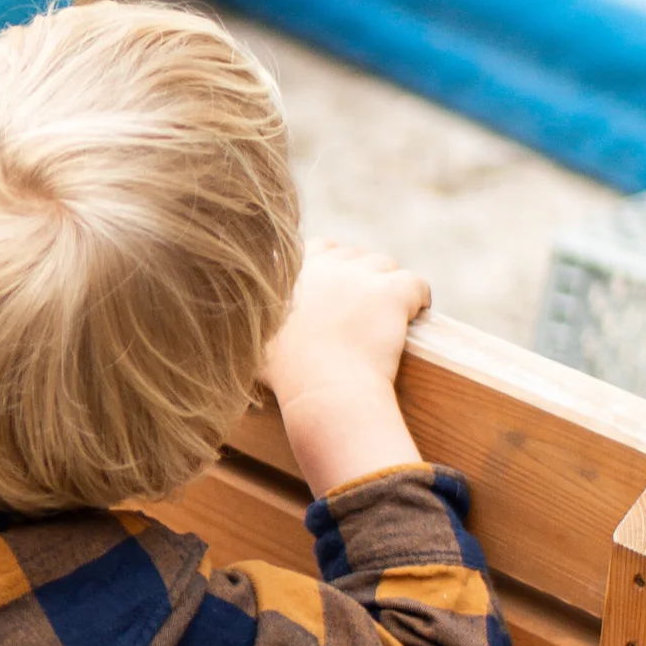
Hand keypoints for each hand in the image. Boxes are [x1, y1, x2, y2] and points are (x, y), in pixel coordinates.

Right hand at [262, 240, 428, 496]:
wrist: (325, 395)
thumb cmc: (286, 380)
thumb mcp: (252, 343)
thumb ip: (246, 322)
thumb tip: (227, 324)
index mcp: (291, 274)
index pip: (319, 249)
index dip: (332, 269)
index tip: (337, 296)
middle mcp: (325, 265)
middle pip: (354, 256)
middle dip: (361, 279)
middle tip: (364, 316)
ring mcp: (359, 275)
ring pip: (386, 266)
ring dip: (388, 290)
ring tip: (388, 322)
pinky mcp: (392, 290)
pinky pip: (417, 284)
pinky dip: (418, 300)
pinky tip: (414, 320)